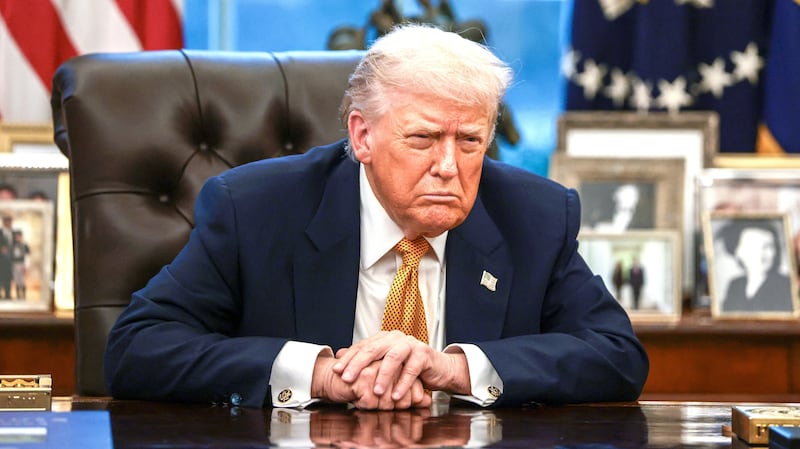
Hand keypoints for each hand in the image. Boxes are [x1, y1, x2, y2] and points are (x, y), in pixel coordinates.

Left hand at [333, 330, 470, 400]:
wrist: (438, 368)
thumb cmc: (409, 367)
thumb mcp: (384, 364)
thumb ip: (365, 358)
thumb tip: (339, 353)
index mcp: (384, 338)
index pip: (362, 346)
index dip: (348, 358)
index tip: (336, 371)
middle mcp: (396, 338)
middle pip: (373, 350)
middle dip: (358, 365)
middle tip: (347, 379)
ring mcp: (411, 344)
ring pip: (392, 358)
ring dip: (382, 376)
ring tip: (375, 392)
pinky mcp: (424, 354)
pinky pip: (411, 369)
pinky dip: (402, 384)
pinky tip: (395, 396)